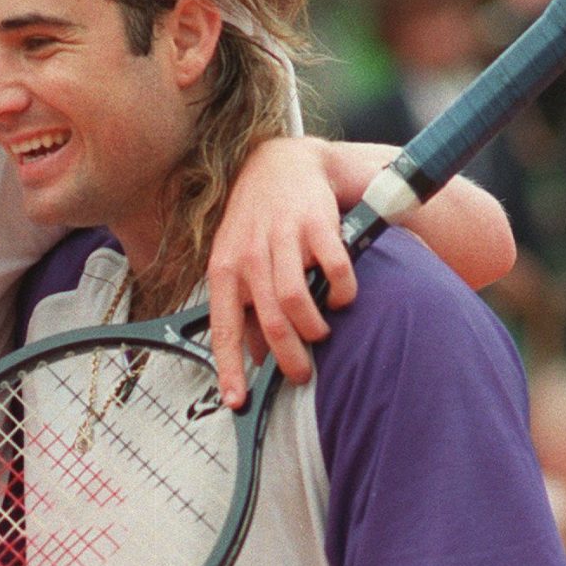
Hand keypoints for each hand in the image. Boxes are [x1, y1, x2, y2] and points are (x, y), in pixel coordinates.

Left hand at [204, 138, 353, 408]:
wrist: (281, 164)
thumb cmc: (258, 222)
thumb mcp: (238, 261)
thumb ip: (244, 306)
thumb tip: (251, 356)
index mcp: (225, 269)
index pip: (224, 328)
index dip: (230, 369)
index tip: (238, 402)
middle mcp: (249, 254)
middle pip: (269, 322)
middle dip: (289, 359)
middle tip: (302, 374)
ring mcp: (282, 238)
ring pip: (295, 302)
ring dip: (314, 329)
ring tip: (321, 334)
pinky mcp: (317, 224)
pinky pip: (333, 272)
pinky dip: (341, 294)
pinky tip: (341, 298)